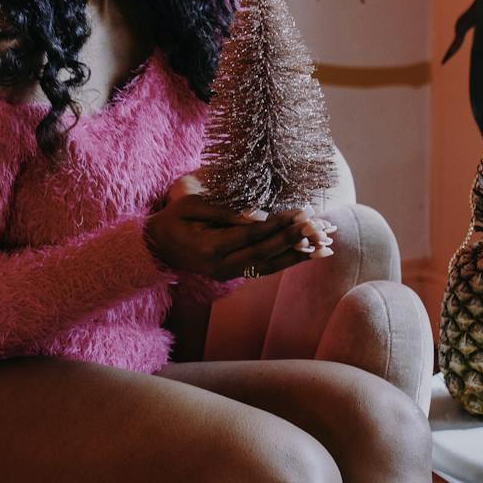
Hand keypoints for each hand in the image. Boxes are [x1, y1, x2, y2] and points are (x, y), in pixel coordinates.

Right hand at [143, 172, 334, 279]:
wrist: (158, 247)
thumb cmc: (174, 219)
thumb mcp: (191, 206)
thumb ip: (224, 211)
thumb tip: (259, 214)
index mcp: (210, 248)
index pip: (253, 235)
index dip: (279, 224)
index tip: (302, 212)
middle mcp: (221, 267)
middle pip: (266, 252)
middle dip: (294, 238)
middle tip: (320, 227)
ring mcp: (227, 275)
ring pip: (269, 266)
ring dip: (298, 256)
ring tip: (324, 248)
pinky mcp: (233, 276)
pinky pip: (264, 270)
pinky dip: (287, 262)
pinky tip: (306, 255)